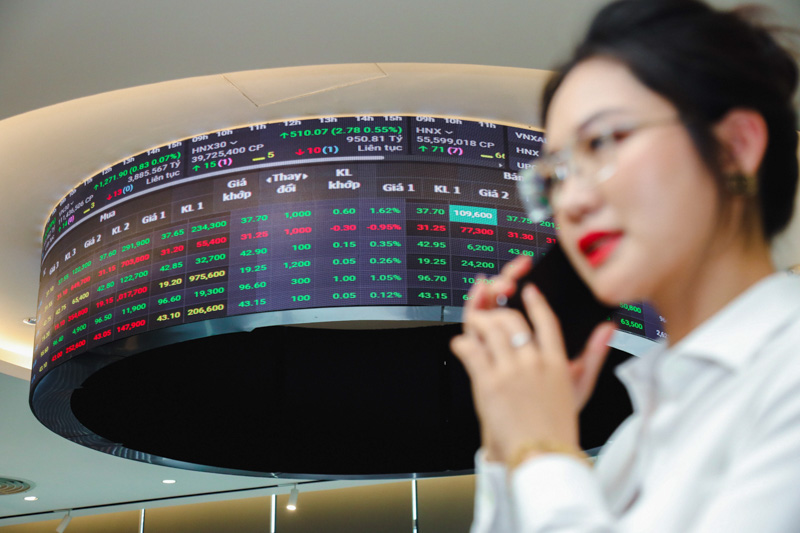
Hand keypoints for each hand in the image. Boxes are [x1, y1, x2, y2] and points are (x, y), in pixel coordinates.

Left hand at [452, 282, 614, 463]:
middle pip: (510, 319)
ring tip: (472, 326)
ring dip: (475, 322)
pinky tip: (461, 344)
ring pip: (488, 328)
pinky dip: (462, 342)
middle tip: (487, 315)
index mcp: (556, 362)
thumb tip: (608, 328)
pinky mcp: (488, 382)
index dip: (535, 301)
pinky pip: (470, 349)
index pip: (545, 320)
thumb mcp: (580, 390)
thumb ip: (594, 355)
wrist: (540, 458)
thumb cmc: (556, 428)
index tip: (526, 290)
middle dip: (496, 312)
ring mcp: (510, 371)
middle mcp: (533, 362)